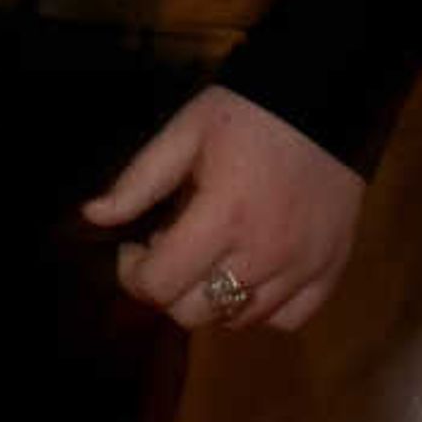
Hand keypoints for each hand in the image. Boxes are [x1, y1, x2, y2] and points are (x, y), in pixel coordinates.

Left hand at [83, 85, 366, 333]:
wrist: (325, 100)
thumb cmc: (247, 114)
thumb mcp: (184, 133)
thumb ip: (137, 181)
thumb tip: (91, 215)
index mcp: (224, 216)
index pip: (161, 284)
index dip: (133, 273)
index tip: (133, 246)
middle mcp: (264, 254)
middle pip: (195, 313)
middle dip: (167, 288)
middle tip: (170, 248)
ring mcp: (303, 268)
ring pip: (238, 321)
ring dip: (210, 298)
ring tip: (210, 255)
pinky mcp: (330, 270)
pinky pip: (288, 320)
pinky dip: (261, 309)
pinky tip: (249, 274)